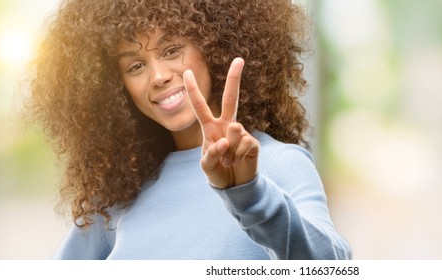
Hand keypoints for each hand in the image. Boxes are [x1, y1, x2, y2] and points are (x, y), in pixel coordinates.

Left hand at [184, 58, 259, 188]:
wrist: (235, 187)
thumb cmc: (218, 172)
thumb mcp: (207, 167)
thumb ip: (211, 154)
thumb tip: (225, 141)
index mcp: (211, 128)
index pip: (200, 107)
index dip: (193, 90)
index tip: (188, 72)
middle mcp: (226, 126)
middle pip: (230, 99)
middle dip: (234, 79)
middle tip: (239, 59)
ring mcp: (241, 133)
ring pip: (234, 131)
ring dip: (228, 151)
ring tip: (228, 161)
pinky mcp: (252, 143)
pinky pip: (244, 145)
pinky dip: (237, 157)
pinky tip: (238, 162)